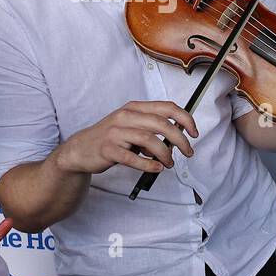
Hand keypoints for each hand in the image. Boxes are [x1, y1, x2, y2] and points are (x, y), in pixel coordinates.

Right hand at [54, 101, 198, 175]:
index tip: (195, 132)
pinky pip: (132, 157)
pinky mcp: (108, 149)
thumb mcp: (133, 126)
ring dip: (165, 154)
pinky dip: (148, 164)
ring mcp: (115, 133)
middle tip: (188, 152)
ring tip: (170, 164)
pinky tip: (157, 168)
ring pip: (149, 140)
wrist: (80, 149)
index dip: (185, 119)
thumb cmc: (112, 138)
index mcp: (135, 108)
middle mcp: (125, 117)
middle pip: (161, 124)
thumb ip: (153, 128)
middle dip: (180, 139)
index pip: (167, 107)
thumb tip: (178, 137)